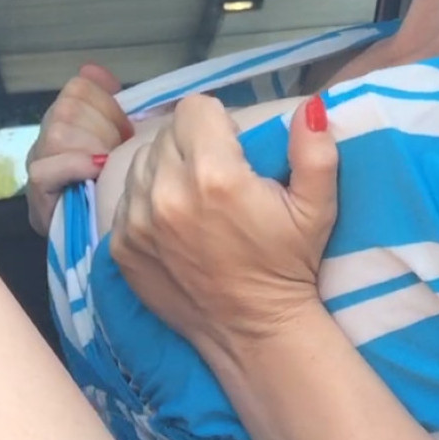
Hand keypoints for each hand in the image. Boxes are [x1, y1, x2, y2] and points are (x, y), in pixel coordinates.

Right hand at [25, 63, 133, 235]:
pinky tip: (95, 172)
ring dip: (91, 149)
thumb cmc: (112, 179)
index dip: (108, 106)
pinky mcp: (36, 191)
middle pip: (69, 108)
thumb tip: (93, 69)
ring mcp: (37, 161)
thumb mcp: (120, 135)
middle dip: (103, 130)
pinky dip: (76, 166)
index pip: (79, 87)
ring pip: (58, 133)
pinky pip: (48, 167)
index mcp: (67, 114)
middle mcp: (46, 133)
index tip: (125, 131)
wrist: (94, 229)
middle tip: (116, 153)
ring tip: (106, 166)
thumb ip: (112, 102)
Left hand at [110, 94, 337, 356]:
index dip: (218, 123)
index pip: (196, 108)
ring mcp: (138, 221)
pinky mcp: (120, 246)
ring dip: (166, 169)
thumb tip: (309, 107)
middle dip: (193, 143)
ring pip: (142, 161)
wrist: (253, 332)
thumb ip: (315, 151)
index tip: (233, 148)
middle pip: (168, 132)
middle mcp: (168, 193)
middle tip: (217, 175)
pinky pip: (126, 198)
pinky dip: (147, 201)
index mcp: (216, 175)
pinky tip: (174, 223)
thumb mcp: (318, 208)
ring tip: (194, 197)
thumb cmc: (288, 265)